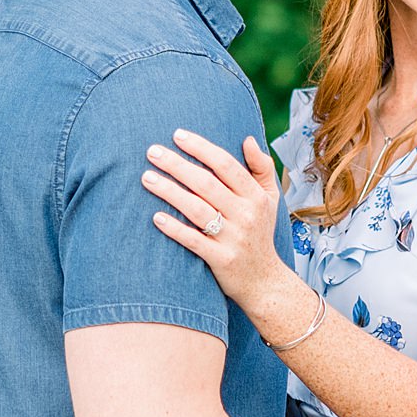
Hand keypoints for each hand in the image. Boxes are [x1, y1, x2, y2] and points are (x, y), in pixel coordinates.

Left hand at [145, 130, 286, 311]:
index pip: (226, 165)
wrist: (264, 281)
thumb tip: (248, 138)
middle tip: (151, 151)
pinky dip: (175, 228)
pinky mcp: (221, 259)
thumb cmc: (260, 232)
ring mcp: (233, 238)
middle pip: (207, 184)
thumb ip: (261, 167)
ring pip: (197, 210)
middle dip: (177, 165)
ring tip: (146, 178)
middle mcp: (246, 214)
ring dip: (170, 192)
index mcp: (255, 196)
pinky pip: (193, 241)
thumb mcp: (270, 199)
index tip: (177, 135)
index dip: (201, 148)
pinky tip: (155, 217)